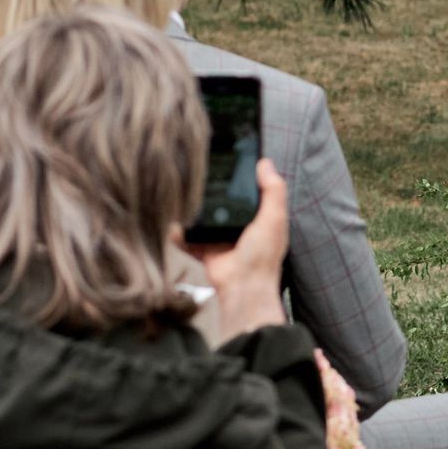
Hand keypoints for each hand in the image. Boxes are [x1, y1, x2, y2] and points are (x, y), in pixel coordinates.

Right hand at [180, 158, 289, 335]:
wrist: (243, 287)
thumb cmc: (263, 255)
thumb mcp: (274, 218)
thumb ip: (273, 190)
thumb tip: (265, 163)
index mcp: (259, 218)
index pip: (248, 193)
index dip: (239, 180)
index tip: (225, 162)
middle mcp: (240, 227)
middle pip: (222, 206)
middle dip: (210, 195)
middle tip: (195, 178)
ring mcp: (221, 239)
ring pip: (203, 221)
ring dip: (192, 213)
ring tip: (180, 197)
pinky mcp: (206, 251)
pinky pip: (188, 240)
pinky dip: (180, 235)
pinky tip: (174, 226)